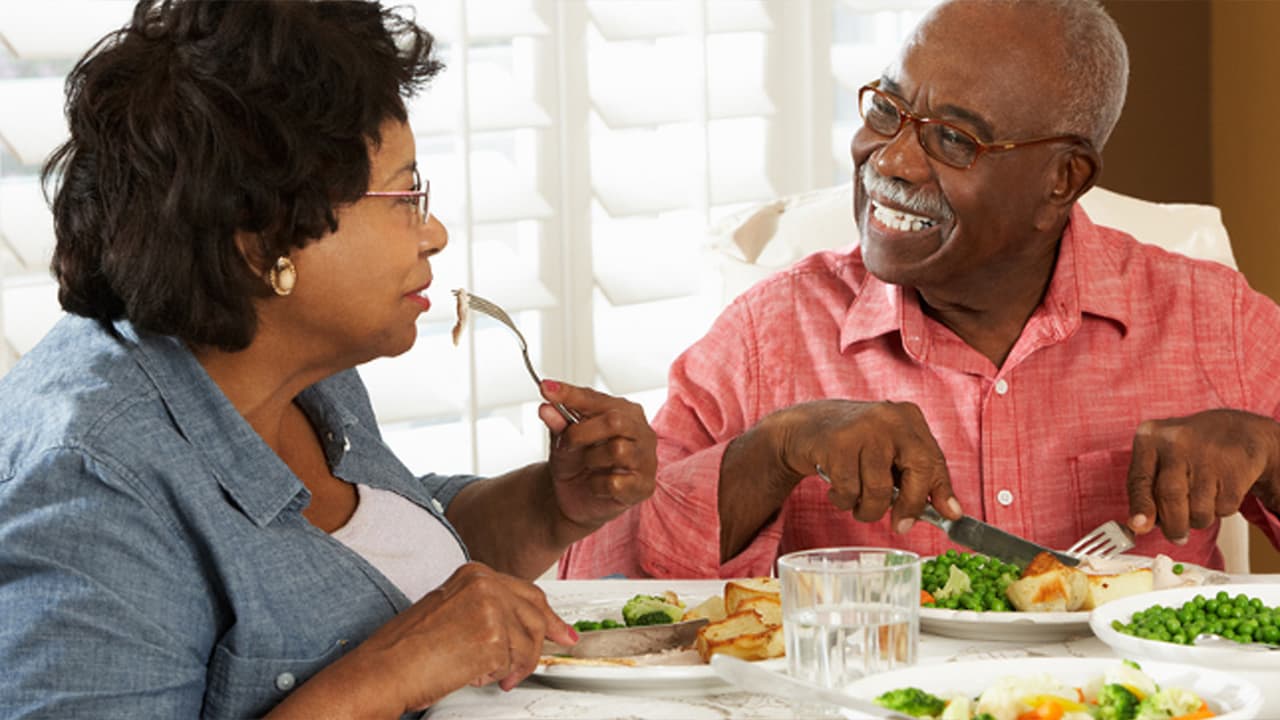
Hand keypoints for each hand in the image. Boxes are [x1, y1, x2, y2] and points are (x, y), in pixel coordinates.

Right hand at [303, 563, 576, 714]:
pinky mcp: (493, 638)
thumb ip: (489, 609)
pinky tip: (477, 674)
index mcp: (474, 573)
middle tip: (557, 648)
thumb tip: (522, 625)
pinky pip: (513, 662)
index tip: (560, 628)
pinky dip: (499, 675)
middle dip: (546, 637)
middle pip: (536, 613)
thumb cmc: (407, 648)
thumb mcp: (452, 610)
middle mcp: (485, 585)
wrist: (384, 669)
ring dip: (518, 664)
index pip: (526, 592)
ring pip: (529, 641)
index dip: (547, 614)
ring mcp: (491, 609)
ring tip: (497, 675)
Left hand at [538, 380, 656, 530]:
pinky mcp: (644, 486)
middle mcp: (641, 432)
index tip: (545, 389)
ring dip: (591, 459)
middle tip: (566, 443)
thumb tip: (547, 408)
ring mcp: (646, 459)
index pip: (596, 398)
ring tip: (587, 465)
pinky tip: (596, 485)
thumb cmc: (576, 462)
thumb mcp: (562, 439)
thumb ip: (558, 423)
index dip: (570, 394)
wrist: (575, 497)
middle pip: (615, 421)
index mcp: (625, 411)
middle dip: (582, 432)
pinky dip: (597, 485)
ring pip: (618, 450)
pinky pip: (616, 482)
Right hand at [770, 399, 959, 529]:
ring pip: (879, 489)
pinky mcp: (837, 443)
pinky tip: (837, 489)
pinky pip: (849, 490)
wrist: (806, 427)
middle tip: (901, 526)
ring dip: (868, 509)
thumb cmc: (855, 445)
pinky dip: (843, 500)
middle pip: (917, 470)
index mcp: (909, 418)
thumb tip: (952, 512)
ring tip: (857, 502)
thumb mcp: (890, 453)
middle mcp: (890, 418)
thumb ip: (918, 477)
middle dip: (909, 506)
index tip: (948, 517)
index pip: (934, 460)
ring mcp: (864, 428)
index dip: (942, 492)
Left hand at [1126, 409, 1279, 542]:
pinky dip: (1219, 510)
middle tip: (1177, 535)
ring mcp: (1208, 453)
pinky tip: (1218, 491)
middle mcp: (1176, 442)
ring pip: (1198, 509)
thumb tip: (1139, 526)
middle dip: (1173, 525)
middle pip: (1170, 496)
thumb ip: (1144, 490)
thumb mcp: (1157, 459)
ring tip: (1199, 503)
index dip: (1140, 507)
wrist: (1234, 432)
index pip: (1139, 479)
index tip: (1138, 526)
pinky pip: (1223, 507)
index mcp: (1150, 438)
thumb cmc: (1186, 452)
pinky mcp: (1235, 467)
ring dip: (1198, 519)